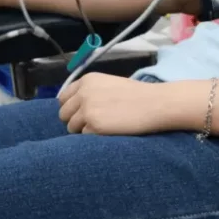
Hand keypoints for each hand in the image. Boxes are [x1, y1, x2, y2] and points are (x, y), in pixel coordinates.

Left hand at [60, 72, 185, 134]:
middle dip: (75, 120)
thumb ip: (90, 92)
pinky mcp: (94, 125)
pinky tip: (110, 131)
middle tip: (94, 123)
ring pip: (71, 127)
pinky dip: (95, 137)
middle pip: (64, 114)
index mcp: (87, 80)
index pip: (63, 98)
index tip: (82, 113)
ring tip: (104, 127)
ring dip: (84, 130)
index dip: (72, 108)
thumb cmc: (137, 95)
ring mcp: (87, 109)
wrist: (156, 104)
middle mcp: (83, 93)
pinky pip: (84, 137)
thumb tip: (74, 108)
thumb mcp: (109, 84)